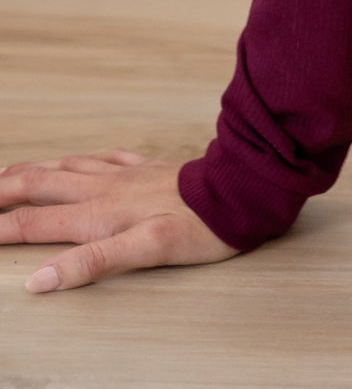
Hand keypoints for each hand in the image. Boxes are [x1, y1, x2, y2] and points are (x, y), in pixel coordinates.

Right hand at [2, 152, 237, 290]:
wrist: (242, 191)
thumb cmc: (199, 226)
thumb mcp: (146, 251)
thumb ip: (91, 263)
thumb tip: (39, 280)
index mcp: (99, 213)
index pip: (34, 223)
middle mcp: (106, 188)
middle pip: (42, 185)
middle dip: (5, 189)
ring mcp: (127, 174)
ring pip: (69, 166)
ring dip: (34, 170)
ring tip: (11, 172)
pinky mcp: (148, 167)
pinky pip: (105, 157)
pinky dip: (80, 158)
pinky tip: (80, 158)